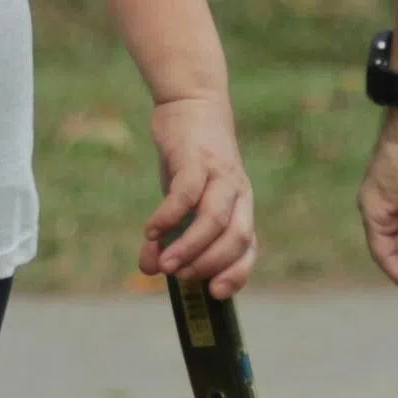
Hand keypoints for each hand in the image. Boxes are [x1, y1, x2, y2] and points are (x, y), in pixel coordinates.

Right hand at [139, 93, 255, 295]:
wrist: (191, 103)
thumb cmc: (189, 161)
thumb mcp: (182, 200)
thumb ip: (170, 234)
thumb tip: (149, 268)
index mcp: (241, 207)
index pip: (248, 248)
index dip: (236, 274)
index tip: (215, 294)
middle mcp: (238, 193)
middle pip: (236, 237)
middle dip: (209, 264)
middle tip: (179, 276)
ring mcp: (220, 174)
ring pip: (214, 219)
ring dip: (189, 246)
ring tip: (164, 265)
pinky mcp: (196, 158)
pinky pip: (187, 193)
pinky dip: (169, 216)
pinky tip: (151, 231)